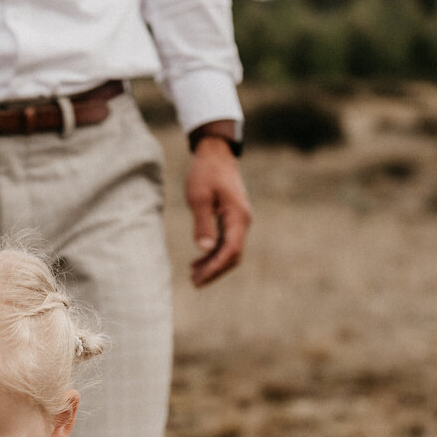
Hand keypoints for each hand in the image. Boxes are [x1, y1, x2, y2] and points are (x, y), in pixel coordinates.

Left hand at [185, 132, 251, 287]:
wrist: (215, 154)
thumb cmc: (205, 172)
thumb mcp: (198, 197)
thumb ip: (202, 223)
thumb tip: (204, 248)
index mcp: (237, 216)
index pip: (231, 250)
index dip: (216, 267)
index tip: (200, 279)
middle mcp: (243, 221)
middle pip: (233, 255)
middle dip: (215, 271)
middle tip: (195, 283)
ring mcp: (239, 220)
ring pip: (230, 250)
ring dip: (214, 264)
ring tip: (193, 276)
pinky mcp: (233, 219)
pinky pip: (227, 242)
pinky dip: (214, 253)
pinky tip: (198, 260)